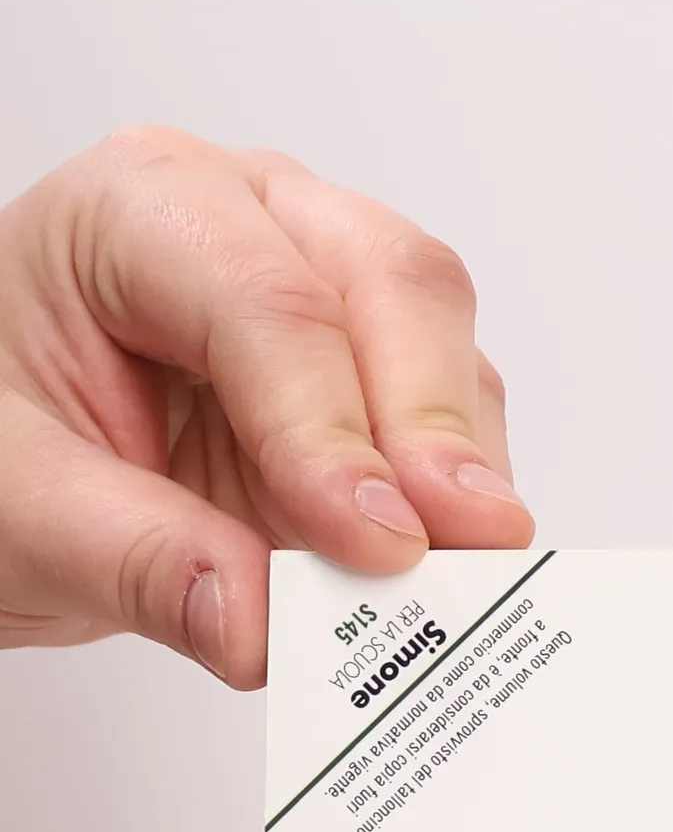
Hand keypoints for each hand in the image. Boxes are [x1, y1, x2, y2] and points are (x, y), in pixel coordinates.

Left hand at [0, 126, 530, 687]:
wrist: (15, 468)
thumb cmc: (2, 433)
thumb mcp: (16, 504)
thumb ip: (133, 558)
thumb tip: (254, 622)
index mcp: (148, 209)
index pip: (271, 302)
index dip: (333, 430)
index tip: (377, 544)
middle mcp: (266, 226)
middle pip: (400, 290)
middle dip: (437, 432)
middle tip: (467, 546)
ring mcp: (343, 298)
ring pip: (455, 359)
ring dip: (463, 481)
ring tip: (454, 583)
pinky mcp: (391, 386)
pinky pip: (462, 438)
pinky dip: (463, 514)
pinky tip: (442, 576)